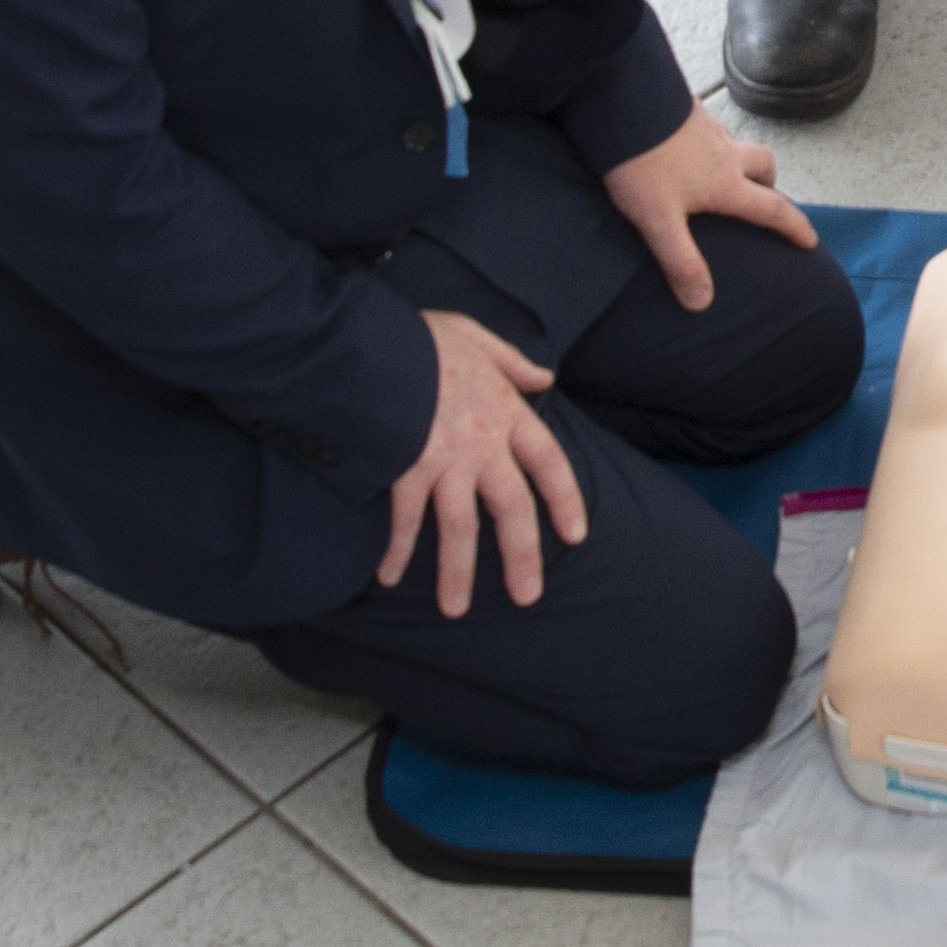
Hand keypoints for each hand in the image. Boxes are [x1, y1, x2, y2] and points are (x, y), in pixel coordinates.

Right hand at [387, 311, 586, 613]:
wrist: (371, 344)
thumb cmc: (422, 338)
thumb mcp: (477, 336)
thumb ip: (513, 361)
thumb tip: (544, 377)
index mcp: (506, 410)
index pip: (549, 462)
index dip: (565, 498)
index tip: (576, 534)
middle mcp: (482, 444)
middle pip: (512, 510)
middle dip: (522, 557)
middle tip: (527, 597)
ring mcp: (443, 461)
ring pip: (460, 528)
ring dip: (457, 572)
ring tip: (455, 610)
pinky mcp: (404, 470)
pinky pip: (405, 520)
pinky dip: (397, 550)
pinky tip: (389, 577)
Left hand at [599, 105, 820, 310]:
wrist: (622, 100)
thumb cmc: (641, 163)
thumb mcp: (659, 220)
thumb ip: (681, 260)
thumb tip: (702, 302)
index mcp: (724, 183)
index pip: (772, 209)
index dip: (794, 227)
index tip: (810, 241)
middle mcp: (724, 152)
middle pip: (764, 164)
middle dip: (770, 183)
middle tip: (762, 197)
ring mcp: (706, 126)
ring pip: (736, 142)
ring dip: (738, 158)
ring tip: (718, 173)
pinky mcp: (685, 108)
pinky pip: (708, 126)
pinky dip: (708, 140)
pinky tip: (684, 147)